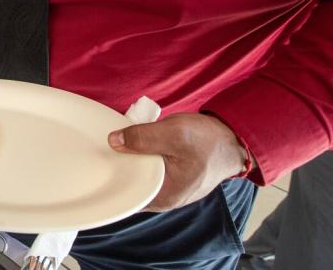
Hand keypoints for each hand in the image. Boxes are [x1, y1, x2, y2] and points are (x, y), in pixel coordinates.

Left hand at [108, 113, 247, 211]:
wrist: (235, 140)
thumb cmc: (208, 141)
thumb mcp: (174, 133)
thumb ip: (143, 138)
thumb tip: (113, 141)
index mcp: (163, 196)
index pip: (124, 195)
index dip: (109, 177)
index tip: (97, 161)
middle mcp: (165, 199)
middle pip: (130, 185)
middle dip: (117, 167)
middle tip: (106, 147)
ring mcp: (169, 189)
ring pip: (140, 176)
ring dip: (131, 159)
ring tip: (120, 142)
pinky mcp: (173, 177)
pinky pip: (150, 170)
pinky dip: (142, 157)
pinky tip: (135, 143)